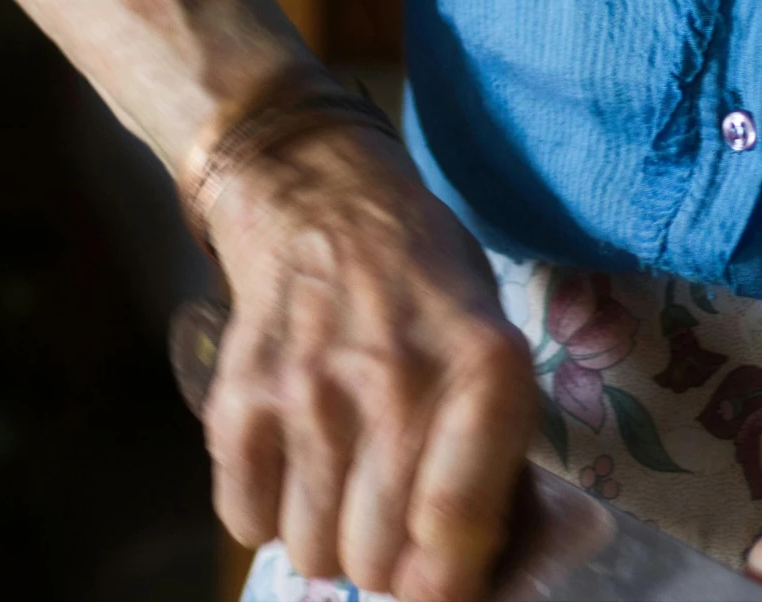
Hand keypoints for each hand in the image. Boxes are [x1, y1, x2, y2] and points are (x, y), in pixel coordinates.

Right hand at [201, 120, 536, 601]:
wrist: (322, 198)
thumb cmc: (426, 282)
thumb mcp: (492, 340)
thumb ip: (502, 453)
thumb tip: (521, 562)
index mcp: (483, 369)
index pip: (454, 537)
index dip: (451, 581)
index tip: (447, 573)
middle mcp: (397, 382)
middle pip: (378, 565)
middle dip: (389, 558)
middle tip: (393, 510)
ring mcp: (310, 392)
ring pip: (313, 552)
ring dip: (329, 534)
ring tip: (345, 472)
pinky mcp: (240, 397)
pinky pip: (246, 523)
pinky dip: (268, 509)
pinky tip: (295, 453)